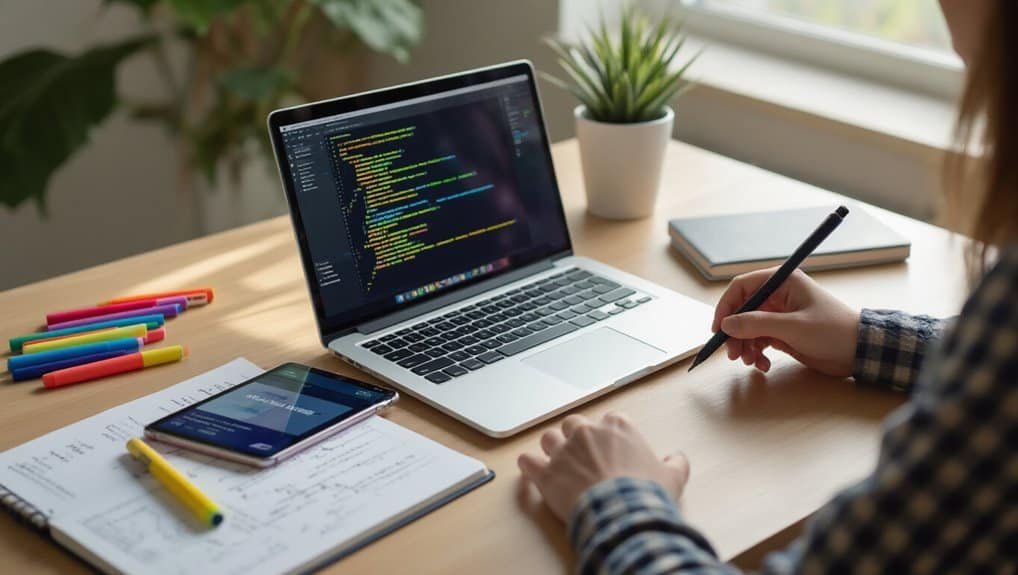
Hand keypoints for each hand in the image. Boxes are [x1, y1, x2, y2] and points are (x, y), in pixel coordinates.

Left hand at [518, 413, 689, 521]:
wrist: (623, 514)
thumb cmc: (645, 494)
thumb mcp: (672, 477)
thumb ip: (675, 463)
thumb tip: (678, 459)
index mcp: (617, 427)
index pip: (608, 420)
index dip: (608, 435)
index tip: (610, 448)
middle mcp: (587, 432)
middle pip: (574, 424)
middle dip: (575, 436)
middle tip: (582, 455)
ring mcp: (564, 450)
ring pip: (549, 438)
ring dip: (552, 448)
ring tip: (557, 462)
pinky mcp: (545, 472)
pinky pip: (527, 461)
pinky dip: (528, 465)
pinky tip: (531, 471)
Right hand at [712, 268, 859, 376]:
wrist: (859, 352)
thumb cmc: (832, 331)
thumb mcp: (792, 327)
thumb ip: (757, 324)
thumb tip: (726, 325)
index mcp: (782, 282)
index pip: (742, 287)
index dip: (726, 307)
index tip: (719, 329)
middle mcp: (778, 296)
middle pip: (742, 310)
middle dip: (735, 332)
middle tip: (733, 354)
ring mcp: (779, 315)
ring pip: (748, 328)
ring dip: (745, 345)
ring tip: (750, 362)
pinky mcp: (782, 333)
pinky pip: (759, 340)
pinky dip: (756, 353)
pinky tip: (763, 365)